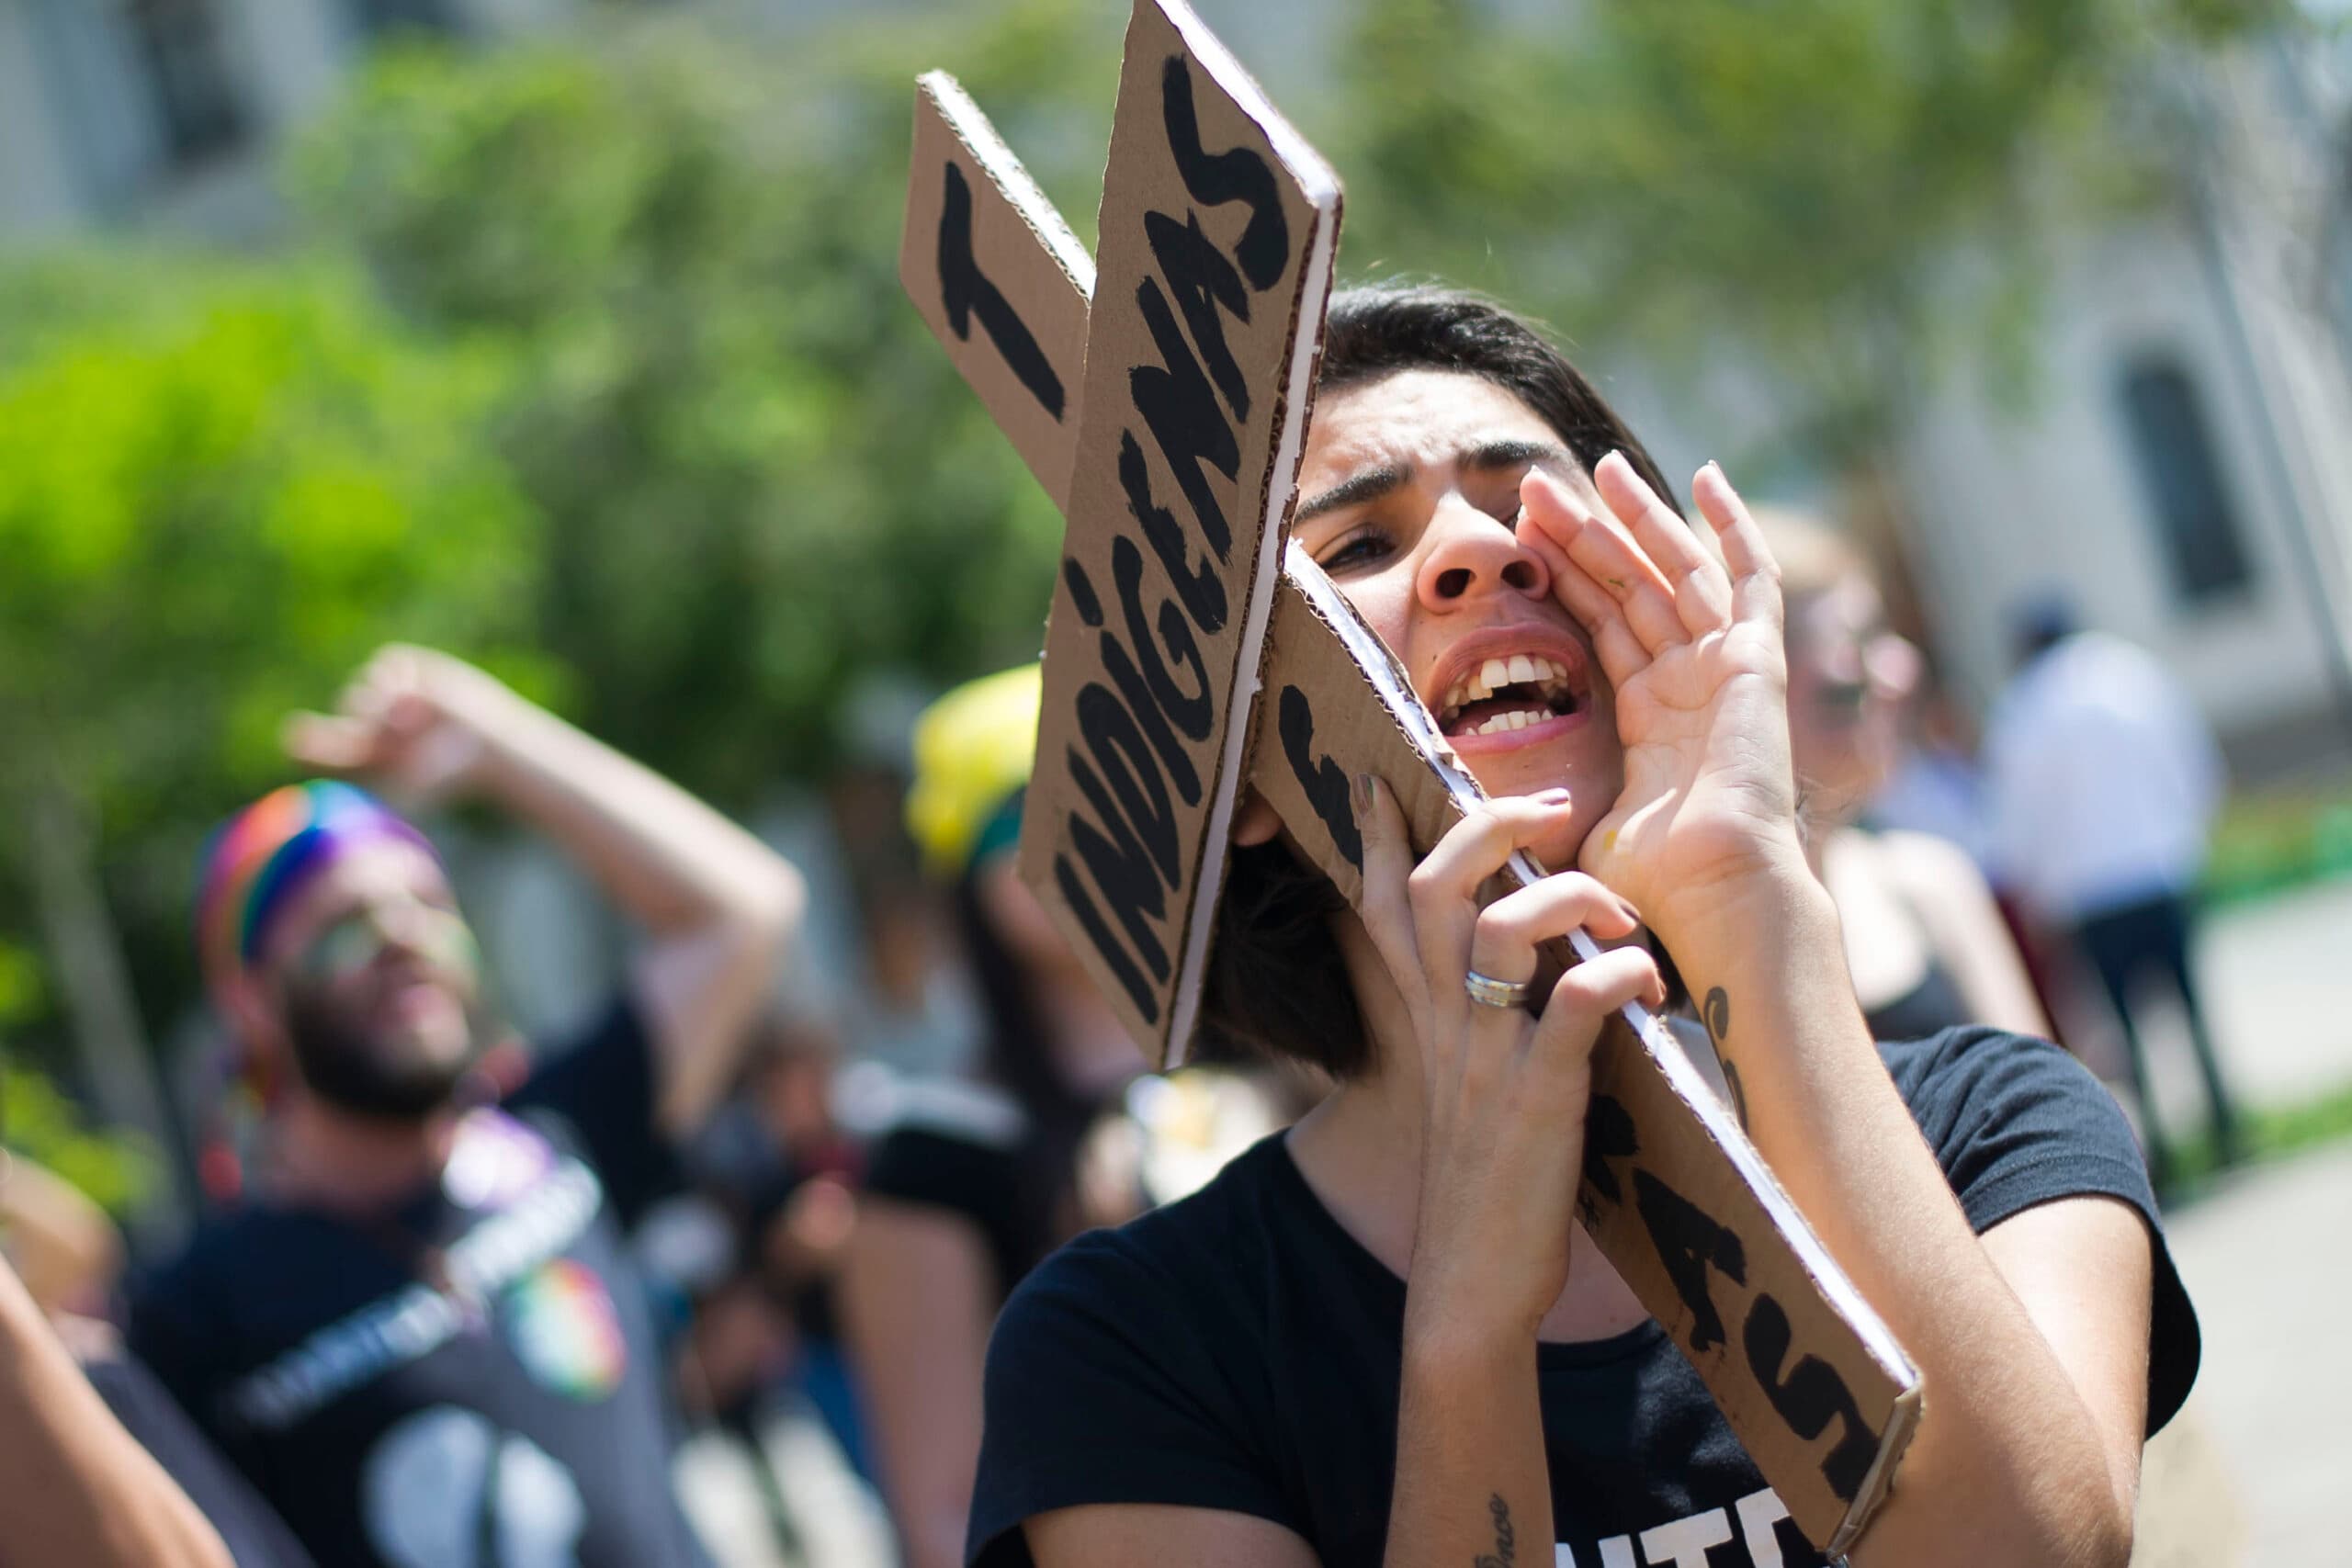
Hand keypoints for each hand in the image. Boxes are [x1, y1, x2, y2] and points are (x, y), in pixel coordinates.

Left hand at [283, 645, 516, 809]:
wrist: (488, 745)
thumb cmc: (447, 772)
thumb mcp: (404, 784)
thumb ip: (363, 782)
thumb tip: (327, 787)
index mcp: (368, 749)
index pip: (326, 743)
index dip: (306, 740)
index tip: (292, 736)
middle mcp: (375, 721)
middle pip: (343, 708)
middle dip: (347, 717)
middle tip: (341, 728)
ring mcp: (393, 695)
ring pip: (362, 687)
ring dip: (380, 702)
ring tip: (410, 720)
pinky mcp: (411, 671)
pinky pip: (386, 663)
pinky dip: (396, 678)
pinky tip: (420, 698)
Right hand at [1355, 779, 1665, 1342]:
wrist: (1470, 1287)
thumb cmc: (1485, 1184)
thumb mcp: (1462, 1087)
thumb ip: (1476, 1020)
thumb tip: (1527, 963)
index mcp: (1428, 1018)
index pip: (1384, 903)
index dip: (1382, 835)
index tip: (1385, 778)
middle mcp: (1447, 1025)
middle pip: (1438, 887)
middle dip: (1488, 825)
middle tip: (1552, 810)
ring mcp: (1489, 1058)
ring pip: (1499, 928)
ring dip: (1569, 896)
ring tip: (1621, 909)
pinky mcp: (1541, 1099)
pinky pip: (1575, 1009)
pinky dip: (1619, 975)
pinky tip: (1649, 981)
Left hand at [1518, 455, 1803, 937]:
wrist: (1711, 893)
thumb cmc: (1651, 884)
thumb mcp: (1584, 827)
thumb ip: (1554, 804)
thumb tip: (1499, 818)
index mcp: (1652, 719)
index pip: (1603, 625)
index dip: (1564, 577)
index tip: (1521, 537)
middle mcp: (1689, 686)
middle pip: (1630, 587)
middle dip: (1584, 533)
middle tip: (1534, 486)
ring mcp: (1724, 670)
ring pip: (1673, 571)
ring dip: (1635, 517)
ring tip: (1593, 466)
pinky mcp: (1755, 663)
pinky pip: (1750, 579)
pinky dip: (1733, 526)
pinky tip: (1706, 476)